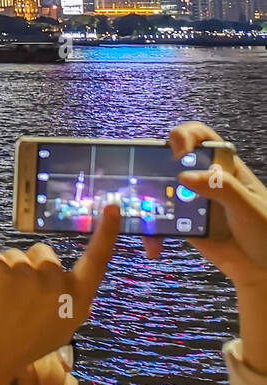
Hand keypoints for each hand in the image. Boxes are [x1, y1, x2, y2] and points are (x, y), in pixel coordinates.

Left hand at [0, 205, 119, 384]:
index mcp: (79, 301)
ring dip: (8, 272)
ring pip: (17, 256)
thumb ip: (68, 298)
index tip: (112, 206)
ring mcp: (31, 274)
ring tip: (4, 304)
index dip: (106, 233)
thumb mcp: (61, 325)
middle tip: (19, 302)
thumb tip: (64, 275)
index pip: (97, 261)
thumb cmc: (24, 343)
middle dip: (31, 267)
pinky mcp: (2, 268)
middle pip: (45, 253)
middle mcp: (59, 285)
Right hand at [143, 123, 266, 374]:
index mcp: (225, 170)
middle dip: (145, 168)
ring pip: (154, 192)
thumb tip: (190, 175)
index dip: (184, 135)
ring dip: (141, 205)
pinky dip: (147, 235)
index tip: (173, 146)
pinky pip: (154, 224)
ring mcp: (189, 204)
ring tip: (132, 217)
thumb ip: (223, 190)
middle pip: (165, 162)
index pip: (200, 138)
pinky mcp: (180, 227)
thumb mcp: (253, 212)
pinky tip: (151, 249)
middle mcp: (203, 182)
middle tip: (132, 176)